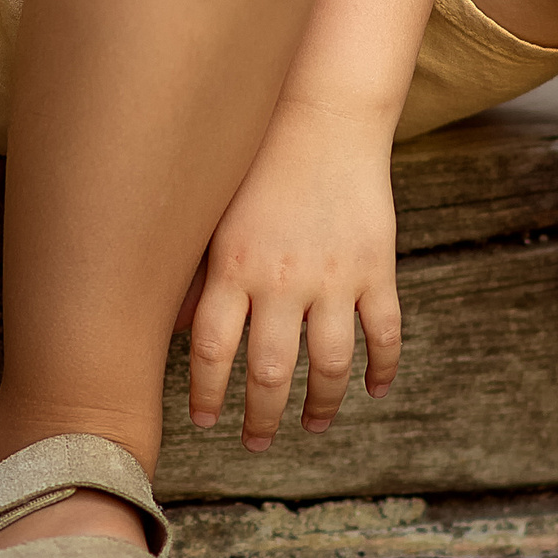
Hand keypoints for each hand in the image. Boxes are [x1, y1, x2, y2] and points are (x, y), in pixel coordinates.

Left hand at [185, 98, 402, 449]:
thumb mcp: (215, 216)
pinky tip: (373, 388)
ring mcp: (333, 276)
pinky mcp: (375, 267)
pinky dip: (381, 368)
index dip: (206, 393)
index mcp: (233, 266)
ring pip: (328, 365)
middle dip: (259, 418)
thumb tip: (173, 335)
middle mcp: (282, 278)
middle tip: (254, 443)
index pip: (210, 349)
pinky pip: (384, 332)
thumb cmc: (256, 164)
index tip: (205, 420)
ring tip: (311, 425)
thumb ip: (197, 275)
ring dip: (320, 406)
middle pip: (268, 372)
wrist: (321, 115)